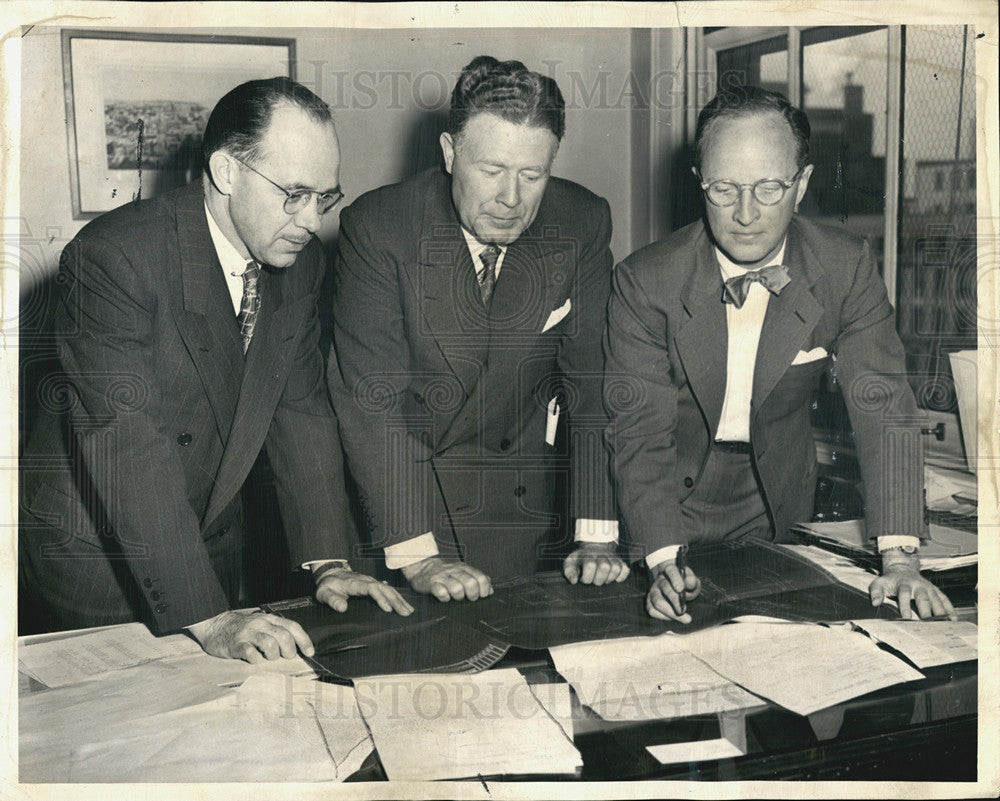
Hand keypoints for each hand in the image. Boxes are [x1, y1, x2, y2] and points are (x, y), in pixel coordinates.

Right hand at [186, 610, 313, 662]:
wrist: (215, 625)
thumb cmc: (243, 628)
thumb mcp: (261, 624)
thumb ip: (277, 631)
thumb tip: (297, 646)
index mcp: (269, 619)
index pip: (292, 626)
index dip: (304, 640)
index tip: (310, 652)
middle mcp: (260, 624)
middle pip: (284, 636)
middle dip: (289, 650)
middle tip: (286, 657)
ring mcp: (247, 634)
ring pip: (269, 643)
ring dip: (274, 655)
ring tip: (269, 658)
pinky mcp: (235, 644)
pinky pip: (249, 652)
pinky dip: (256, 659)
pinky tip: (254, 659)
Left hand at [314, 567, 413, 615]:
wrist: (331, 573)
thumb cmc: (328, 585)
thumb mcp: (324, 593)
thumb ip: (332, 600)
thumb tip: (343, 608)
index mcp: (355, 583)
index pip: (372, 589)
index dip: (381, 598)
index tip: (388, 610)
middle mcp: (366, 580)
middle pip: (384, 588)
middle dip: (396, 601)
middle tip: (406, 613)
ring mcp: (371, 581)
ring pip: (388, 588)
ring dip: (399, 599)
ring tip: (409, 611)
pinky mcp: (373, 584)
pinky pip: (387, 589)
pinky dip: (397, 597)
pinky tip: (403, 604)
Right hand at [401, 556, 492, 601]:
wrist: (423, 568)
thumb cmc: (445, 573)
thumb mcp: (463, 572)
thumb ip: (477, 579)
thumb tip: (491, 590)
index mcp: (464, 568)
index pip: (480, 577)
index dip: (484, 589)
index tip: (482, 596)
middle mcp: (454, 570)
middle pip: (470, 583)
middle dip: (473, 595)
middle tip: (470, 599)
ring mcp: (443, 576)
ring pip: (456, 588)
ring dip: (459, 597)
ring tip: (457, 598)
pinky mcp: (431, 583)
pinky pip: (440, 592)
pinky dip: (445, 598)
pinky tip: (445, 598)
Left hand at [563, 542, 630, 585]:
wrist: (595, 546)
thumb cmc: (582, 558)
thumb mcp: (571, 562)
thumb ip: (569, 571)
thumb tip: (574, 581)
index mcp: (588, 555)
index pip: (590, 565)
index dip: (586, 577)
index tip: (583, 579)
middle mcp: (602, 555)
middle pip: (604, 567)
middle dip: (598, 579)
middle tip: (594, 580)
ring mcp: (613, 558)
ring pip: (616, 569)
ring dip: (609, 578)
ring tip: (603, 579)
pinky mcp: (621, 561)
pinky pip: (625, 570)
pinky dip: (621, 576)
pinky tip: (614, 578)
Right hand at [646, 559, 701, 623]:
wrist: (672, 588)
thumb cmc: (685, 584)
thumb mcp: (692, 581)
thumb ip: (692, 582)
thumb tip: (690, 583)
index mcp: (671, 570)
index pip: (671, 570)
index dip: (675, 579)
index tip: (681, 589)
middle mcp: (660, 580)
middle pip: (664, 588)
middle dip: (674, 600)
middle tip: (683, 610)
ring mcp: (653, 591)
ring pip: (657, 602)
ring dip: (670, 612)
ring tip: (685, 618)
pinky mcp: (649, 602)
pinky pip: (653, 611)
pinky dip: (664, 617)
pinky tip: (673, 618)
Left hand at [869, 564, 956, 620]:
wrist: (903, 569)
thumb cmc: (890, 580)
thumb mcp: (879, 583)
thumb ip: (875, 592)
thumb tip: (875, 603)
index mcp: (904, 584)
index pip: (904, 596)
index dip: (905, 607)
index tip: (906, 619)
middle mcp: (919, 586)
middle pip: (923, 599)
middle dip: (926, 612)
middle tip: (929, 625)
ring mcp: (929, 588)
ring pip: (936, 600)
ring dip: (940, 612)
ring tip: (944, 625)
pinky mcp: (936, 591)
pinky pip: (945, 600)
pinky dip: (950, 610)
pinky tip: (954, 620)